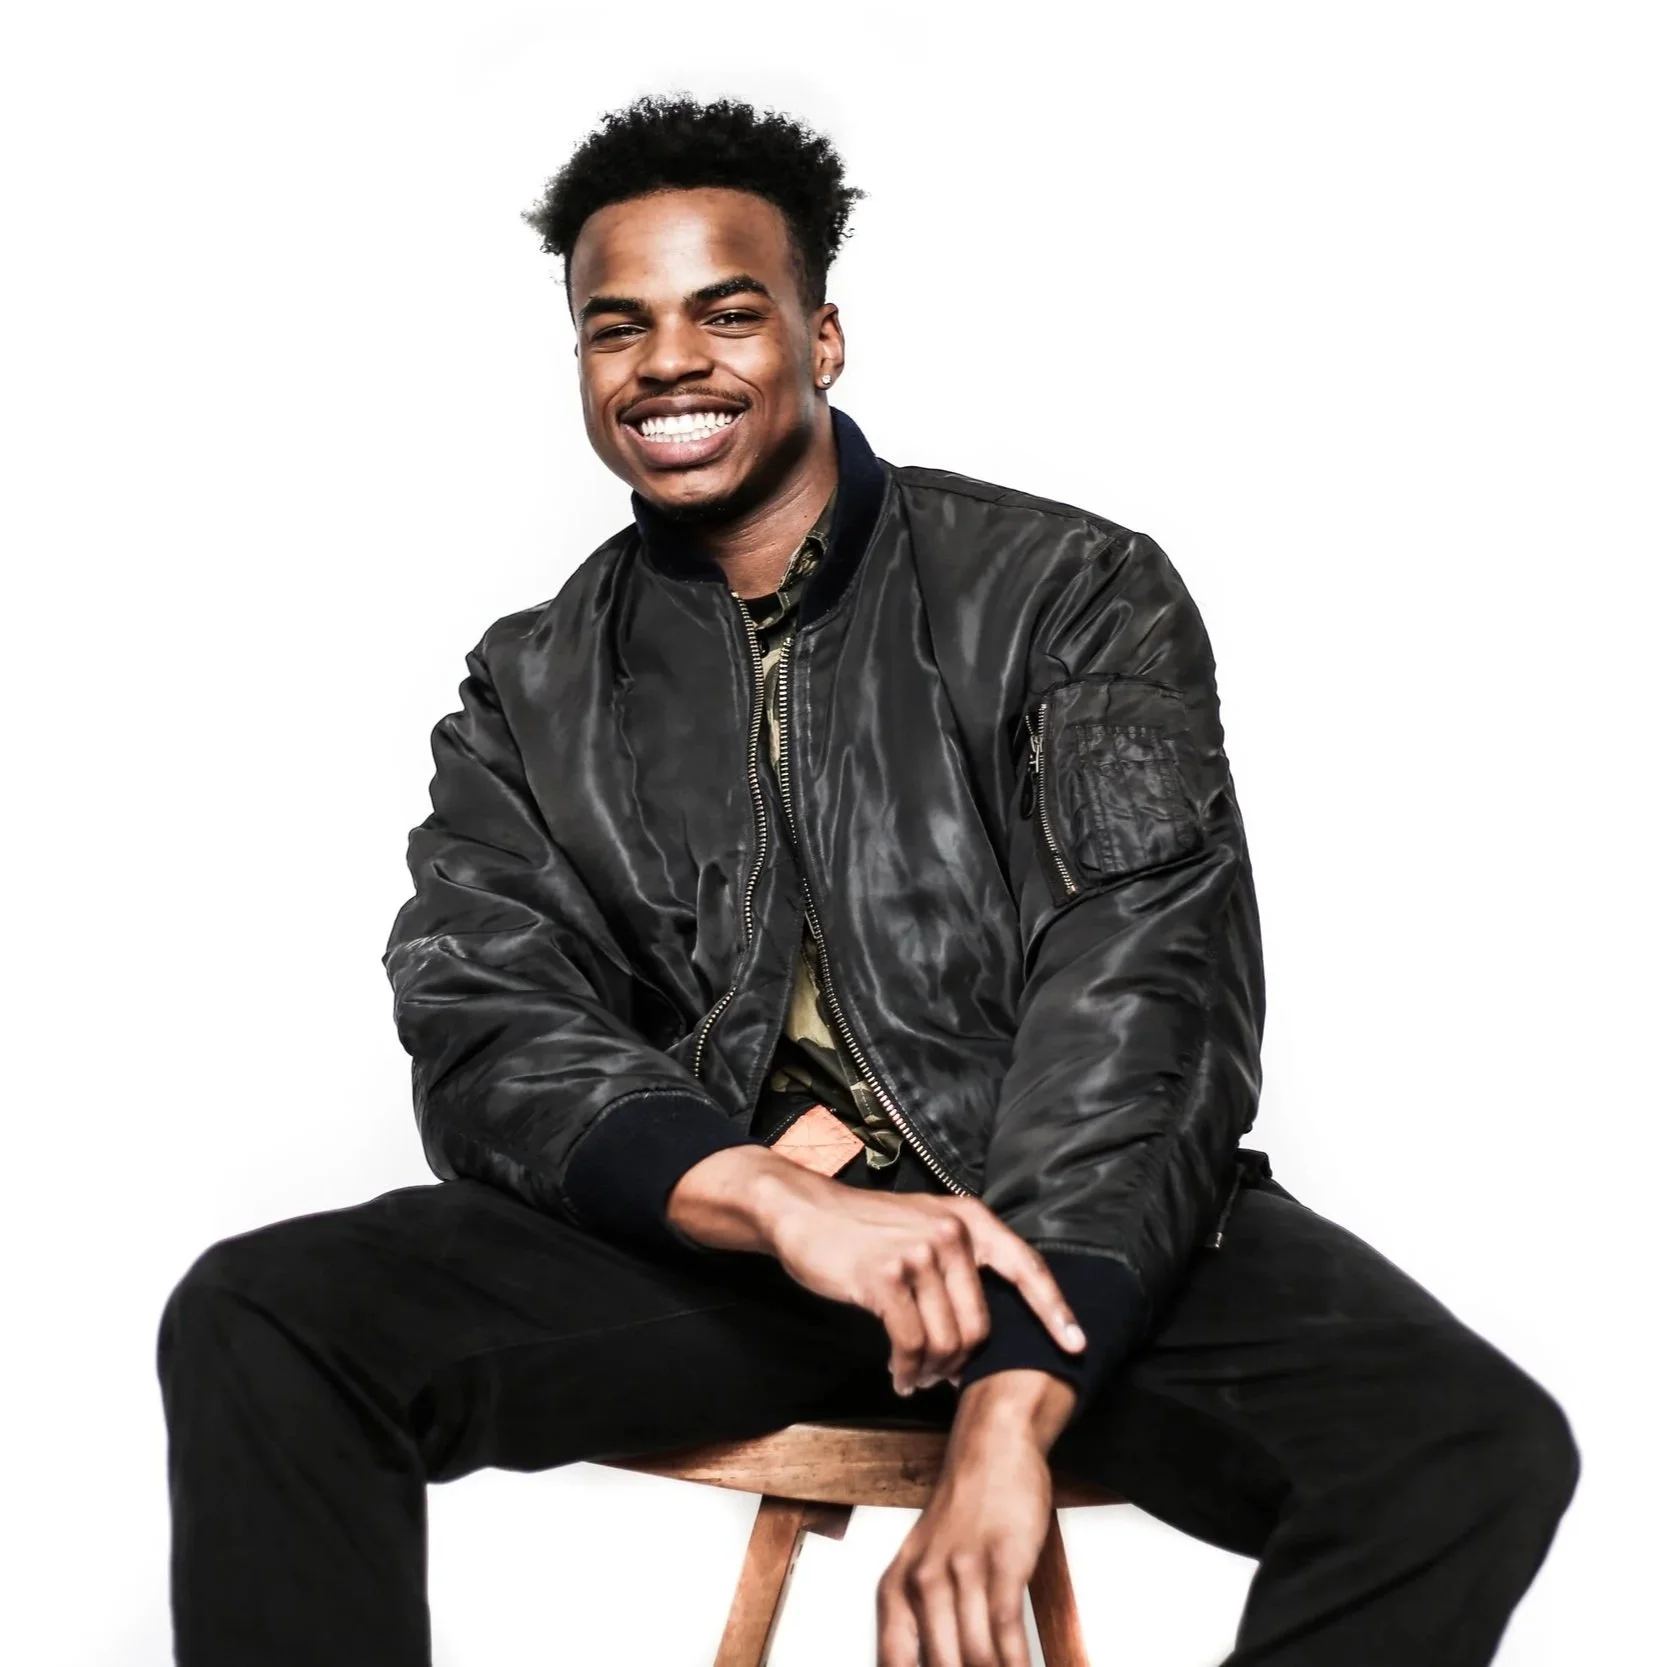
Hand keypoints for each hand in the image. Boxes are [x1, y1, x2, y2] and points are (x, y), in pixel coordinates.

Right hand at [763, 1177, 1085, 1395]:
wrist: (803, 1210)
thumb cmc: (864, 1228)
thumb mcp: (922, 1226)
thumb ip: (957, 1265)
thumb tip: (981, 1333)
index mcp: (968, 1219)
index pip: (1025, 1267)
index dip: (1054, 1310)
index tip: (1076, 1346)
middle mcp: (950, 1233)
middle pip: (981, 1326)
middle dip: (960, 1363)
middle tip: (937, 1376)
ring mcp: (917, 1253)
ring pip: (947, 1341)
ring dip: (929, 1370)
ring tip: (912, 1375)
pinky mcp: (884, 1278)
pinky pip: (911, 1344)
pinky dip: (905, 1369)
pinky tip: (897, 1374)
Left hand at [877, 1375, 1069, 1664]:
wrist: (991, 1446)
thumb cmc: (960, 1512)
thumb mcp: (923, 1564)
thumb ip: (922, 1620)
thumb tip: (937, 1666)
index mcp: (896, 1586)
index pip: (895, 1663)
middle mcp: (923, 1581)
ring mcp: (964, 1570)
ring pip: (977, 1656)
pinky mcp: (1003, 1560)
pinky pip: (1007, 1629)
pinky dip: (1018, 1662)